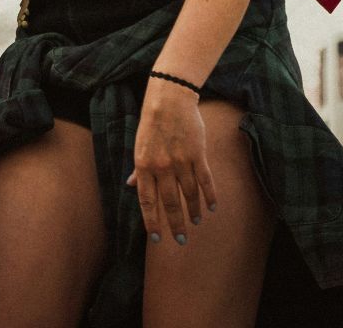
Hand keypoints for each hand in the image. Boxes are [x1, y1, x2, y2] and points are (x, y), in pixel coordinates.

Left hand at [127, 78, 218, 246]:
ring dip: (192, 211)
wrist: (169, 101)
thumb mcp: (139, 146)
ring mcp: (181, 161)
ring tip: (195, 223)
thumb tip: (131, 185)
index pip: (147, 201)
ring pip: (188, 194)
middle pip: (169, 202)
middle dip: (175, 224)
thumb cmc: (151, 124)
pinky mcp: (198, 155)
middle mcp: (161, 167)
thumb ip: (139, 169)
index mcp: (144, 166)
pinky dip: (209, 196)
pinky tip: (212, 207)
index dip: (152, 221)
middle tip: (180, 241)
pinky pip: (205, 181)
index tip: (156, 238)